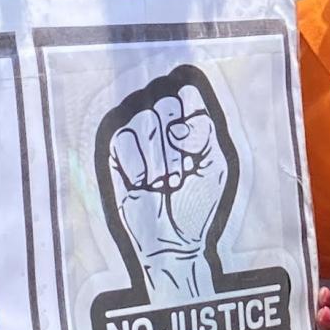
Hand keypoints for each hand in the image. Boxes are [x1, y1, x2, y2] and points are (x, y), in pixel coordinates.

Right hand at [106, 81, 229, 301]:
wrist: (173, 239)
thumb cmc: (198, 202)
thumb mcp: (213, 163)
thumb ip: (202, 132)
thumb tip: (174, 127)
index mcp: (188, 120)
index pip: (184, 89)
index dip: (190, 117)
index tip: (195, 149)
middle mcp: (162, 122)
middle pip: (163, 100)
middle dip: (175, 143)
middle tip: (180, 173)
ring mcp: (138, 137)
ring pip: (142, 117)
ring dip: (157, 158)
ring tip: (164, 184)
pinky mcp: (116, 154)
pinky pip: (122, 138)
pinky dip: (136, 164)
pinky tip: (143, 185)